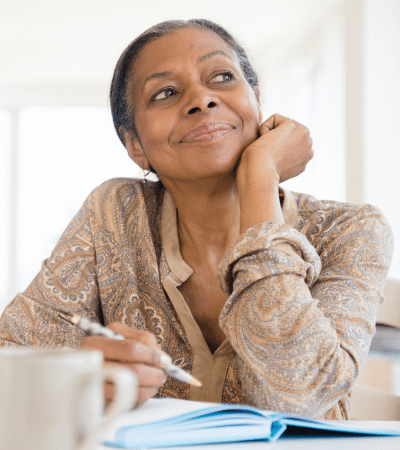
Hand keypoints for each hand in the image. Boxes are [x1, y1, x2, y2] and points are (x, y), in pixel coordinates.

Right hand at [79, 323, 169, 406]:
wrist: (89, 366)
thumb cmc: (112, 348)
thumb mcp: (125, 335)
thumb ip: (145, 341)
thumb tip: (162, 359)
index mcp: (96, 342)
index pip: (131, 349)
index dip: (152, 355)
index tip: (164, 361)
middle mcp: (90, 364)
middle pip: (132, 372)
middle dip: (154, 374)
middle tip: (162, 375)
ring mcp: (92, 386)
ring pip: (131, 390)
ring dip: (150, 387)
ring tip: (155, 382)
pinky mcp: (97, 403)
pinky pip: (126, 403)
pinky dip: (140, 397)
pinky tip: (143, 389)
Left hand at [236, 114, 313, 231]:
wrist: (258, 175)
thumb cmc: (257, 176)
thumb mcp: (273, 167)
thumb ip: (280, 157)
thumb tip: (275, 151)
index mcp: (303, 160)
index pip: (285, 143)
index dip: (271, 149)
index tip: (269, 163)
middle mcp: (309, 149)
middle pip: (284, 133)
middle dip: (272, 140)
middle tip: (267, 157)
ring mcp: (306, 139)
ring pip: (280, 125)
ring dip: (269, 135)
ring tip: (267, 150)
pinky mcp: (297, 127)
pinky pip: (274, 118)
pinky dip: (265, 128)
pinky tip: (266, 142)